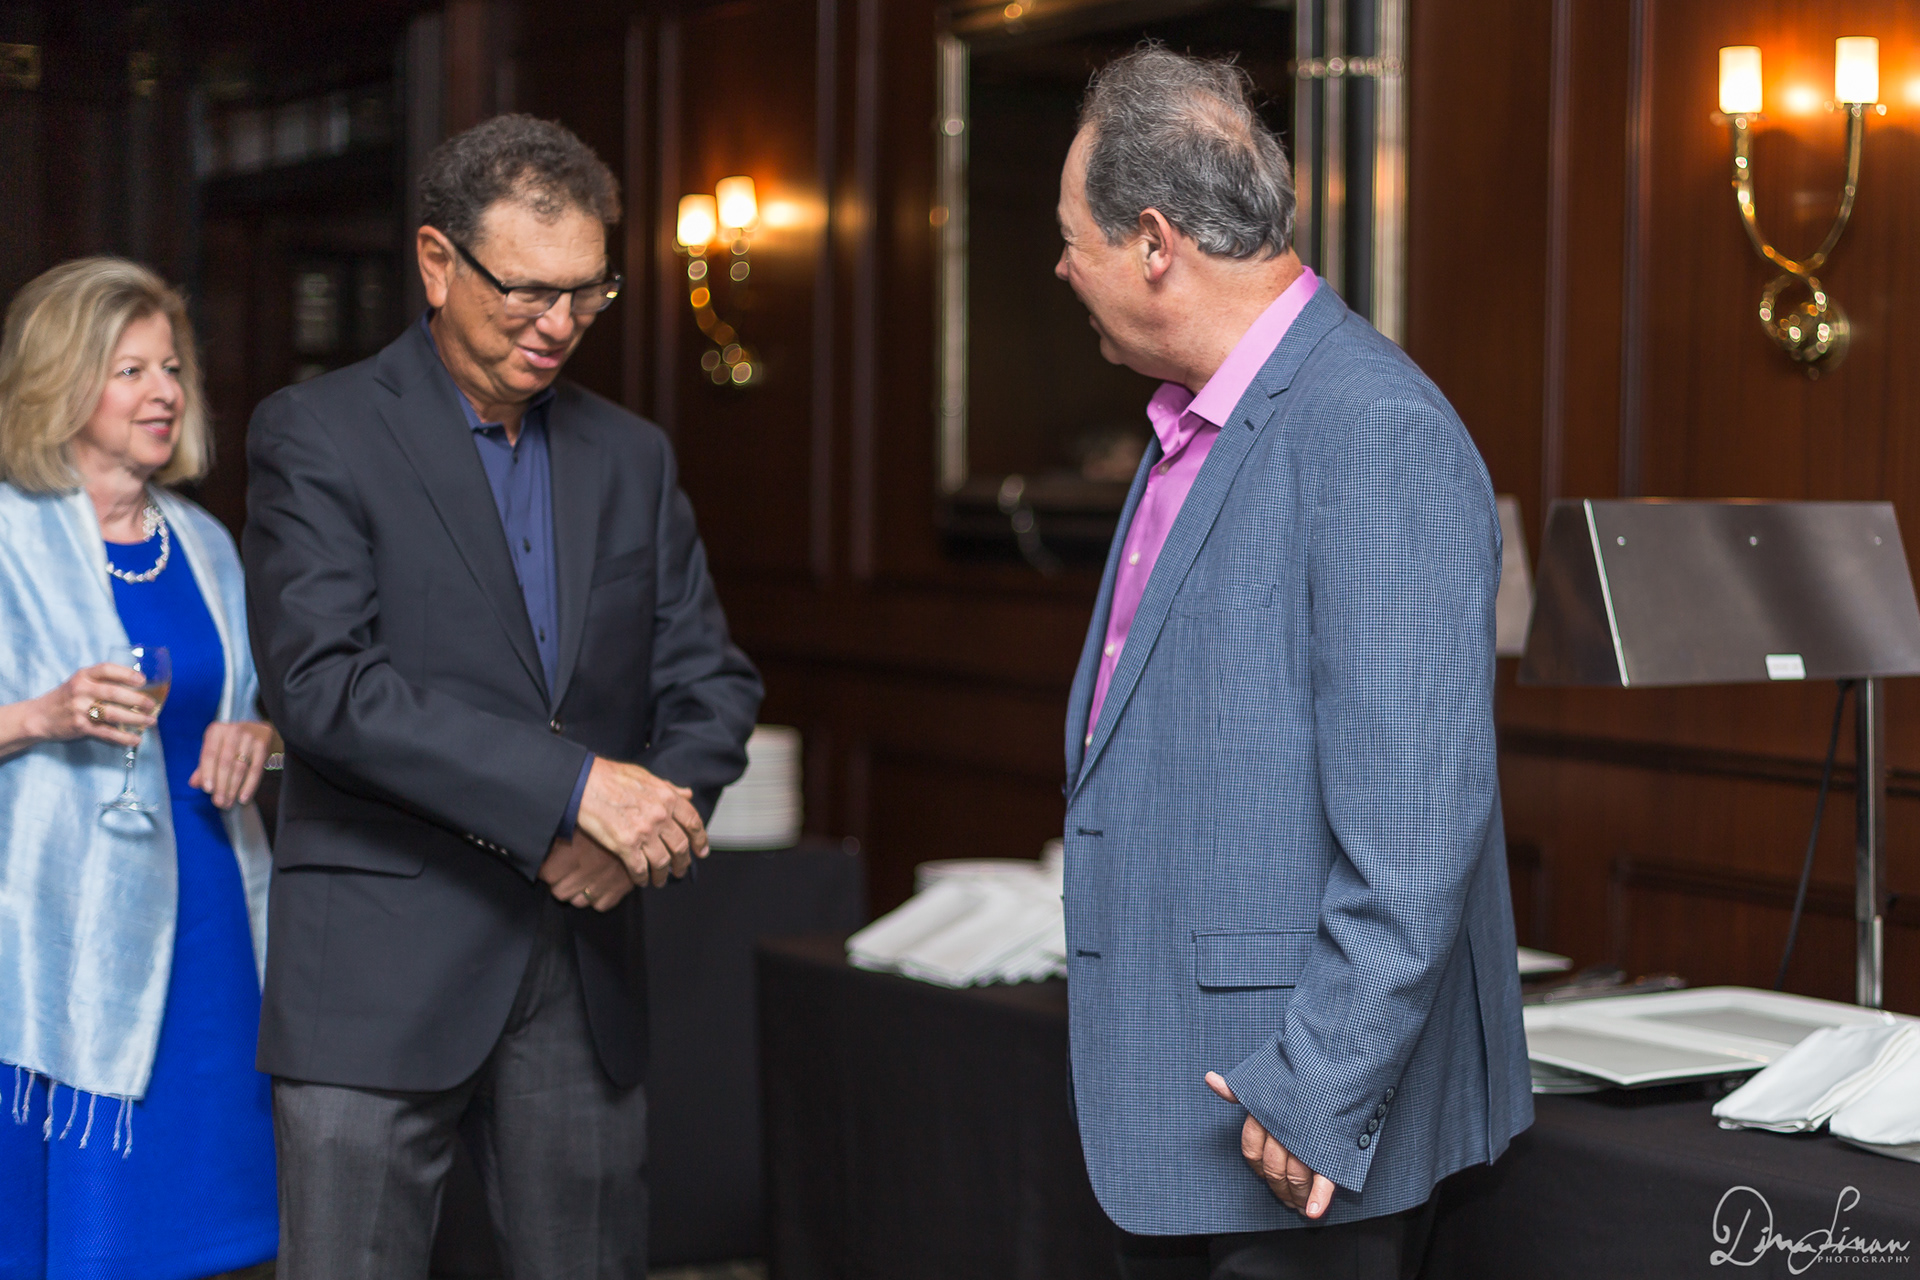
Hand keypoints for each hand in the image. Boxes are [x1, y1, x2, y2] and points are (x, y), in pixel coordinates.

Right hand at [29, 663, 153, 748]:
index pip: (107, 669)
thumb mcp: (80, 682)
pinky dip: (123, 737)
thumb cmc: (66, 698)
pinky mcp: (80, 726)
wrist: (38, 717)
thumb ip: (102, 681)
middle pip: (114, 693)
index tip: (143, 680)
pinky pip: (106, 733)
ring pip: (113, 714)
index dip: (127, 674)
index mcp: (83, 676)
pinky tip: (135, 739)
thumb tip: (139, 686)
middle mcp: (81, 690)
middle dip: (137, 699)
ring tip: (151, 721)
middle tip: (151, 704)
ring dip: (135, 719)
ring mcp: (80, 709)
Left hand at [189, 720, 274, 809]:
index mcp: (216, 731)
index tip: (208, 790)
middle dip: (221, 785)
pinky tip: (243, 797)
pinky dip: (249, 785)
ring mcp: (250, 737)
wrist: (258, 731)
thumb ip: (203, 766)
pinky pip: (256, 770)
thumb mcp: (215, 749)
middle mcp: (233, 731)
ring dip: (233, 788)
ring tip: (228, 803)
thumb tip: (193, 784)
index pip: (209, 754)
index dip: (208, 772)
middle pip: (225, 762)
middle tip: (219, 802)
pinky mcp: (263, 745)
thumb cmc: (230, 743)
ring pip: (240, 767)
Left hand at [538, 831, 635, 910]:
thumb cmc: (604, 819)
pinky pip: (601, 905)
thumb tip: (539, 847)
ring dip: (579, 893)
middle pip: (560, 892)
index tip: (551, 866)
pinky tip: (600, 885)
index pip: (547, 875)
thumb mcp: (579, 822)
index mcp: (571, 852)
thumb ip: (559, 839)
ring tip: (584, 879)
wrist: (638, 824)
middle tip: (567, 874)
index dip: (547, 871)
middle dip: (561, 884)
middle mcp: (585, 870)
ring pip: (579, 902)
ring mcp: (602, 882)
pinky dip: (599, 898)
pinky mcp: (620, 889)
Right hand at [574, 757, 707, 887]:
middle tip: (681, 870)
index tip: (701, 851)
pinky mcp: (625, 845)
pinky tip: (641, 880)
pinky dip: (642, 878)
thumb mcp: (646, 775)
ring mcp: (644, 832)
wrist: (582, 783)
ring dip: (663, 875)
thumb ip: (668, 788)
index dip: (700, 840)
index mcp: (668, 798)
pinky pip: (640, 869)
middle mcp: (660, 816)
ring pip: (662, 862)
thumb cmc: (610, 776)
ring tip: (660, 880)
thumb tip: (686, 794)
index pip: (693, 823)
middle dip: (683, 863)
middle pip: (680, 846)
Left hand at [1206, 1071, 1335, 1218]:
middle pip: (1273, 1169)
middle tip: (1288, 1198)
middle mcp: (1283, 1127)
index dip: (1258, 1168)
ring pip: (1295, 1177)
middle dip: (1280, 1188)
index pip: (1251, 1151)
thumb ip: (1239, 1088)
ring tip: (1300, 1205)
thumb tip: (1211, 1080)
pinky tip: (1313, 1212)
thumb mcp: (1265, 1075)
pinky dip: (1319, 1198)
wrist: (1341, 1058)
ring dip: (1297, 1196)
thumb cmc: (1301, 1069)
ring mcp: (1307, 1139)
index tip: (1267, 1176)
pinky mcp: (1331, 1148)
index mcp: (1265, 1113)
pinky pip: (1323, 1178)